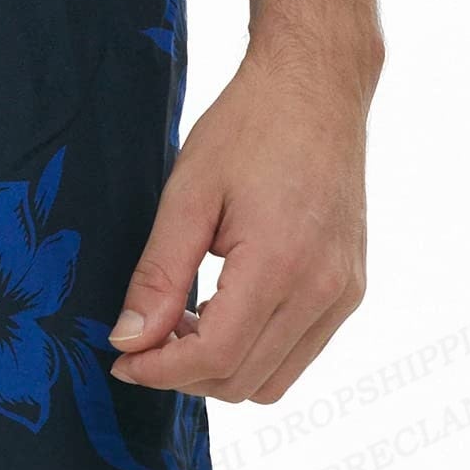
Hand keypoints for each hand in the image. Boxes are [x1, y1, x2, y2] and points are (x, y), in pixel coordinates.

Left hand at [107, 36, 377, 402]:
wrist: (315, 87)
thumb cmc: (248, 129)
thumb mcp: (186, 196)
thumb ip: (157, 276)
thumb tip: (128, 340)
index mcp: (282, 265)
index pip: (215, 357)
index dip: (159, 372)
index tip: (120, 360)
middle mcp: (324, 289)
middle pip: (242, 381)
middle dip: (182, 375)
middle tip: (140, 342)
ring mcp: (344, 292)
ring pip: (273, 381)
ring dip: (217, 370)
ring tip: (176, 327)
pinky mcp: (349, 288)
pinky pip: (297, 352)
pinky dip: (251, 353)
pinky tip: (214, 314)